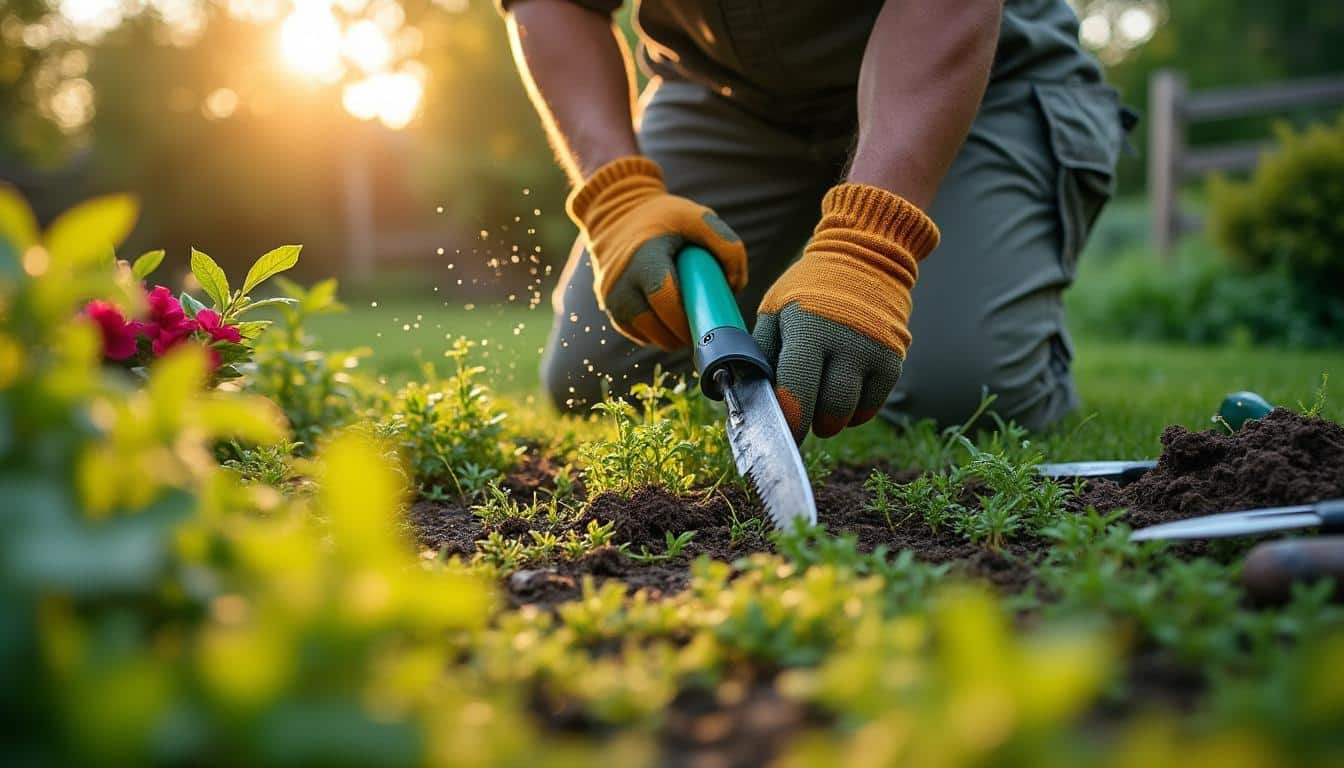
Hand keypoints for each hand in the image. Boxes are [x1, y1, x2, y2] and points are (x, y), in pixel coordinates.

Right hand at [567, 156, 745, 349]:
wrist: (616, 213)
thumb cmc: (664, 217)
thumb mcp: (698, 218)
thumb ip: (727, 246)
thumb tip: (735, 287)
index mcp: (644, 257)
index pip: (665, 299)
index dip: (687, 319)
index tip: (708, 324)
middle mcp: (621, 280)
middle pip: (653, 324)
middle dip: (681, 335)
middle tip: (703, 331)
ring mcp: (610, 295)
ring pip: (643, 334)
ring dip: (668, 338)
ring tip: (688, 328)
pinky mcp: (607, 304)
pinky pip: (634, 331)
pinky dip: (654, 333)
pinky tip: (669, 324)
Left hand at [753, 184, 939, 441]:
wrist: (864, 257)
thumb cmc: (808, 290)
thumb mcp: (774, 311)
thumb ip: (759, 353)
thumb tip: (746, 396)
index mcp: (807, 329)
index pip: (797, 391)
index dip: (788, 420)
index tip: (780, 430)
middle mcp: (844, 341)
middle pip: (828, 410)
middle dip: (810, 422)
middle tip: (800, 417)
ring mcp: (873, 351)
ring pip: (851, 413)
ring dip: (831, 420)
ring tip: (820, 404)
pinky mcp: (893, 359)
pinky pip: (873, 406)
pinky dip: (854, 411)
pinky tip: (843, 395)